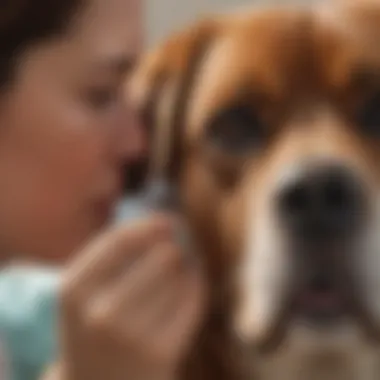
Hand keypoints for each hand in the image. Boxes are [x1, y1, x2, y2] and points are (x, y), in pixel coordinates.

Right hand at [58, 215, 206, 379]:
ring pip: (180, 277)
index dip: (149, 225)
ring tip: (178, 274)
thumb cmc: (96, 327)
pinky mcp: (160, 354)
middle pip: (161, 256)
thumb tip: (166, 221)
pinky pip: (191, 300)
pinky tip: (188, 290)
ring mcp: (129, 337)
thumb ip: (114, 253)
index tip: (168, 220)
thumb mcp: (86, 291)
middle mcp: (98, 314)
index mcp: (73, 290)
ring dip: (185, 268)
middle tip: (176, 250)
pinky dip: (195, 288)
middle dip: (173, 247)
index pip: (119, 240)